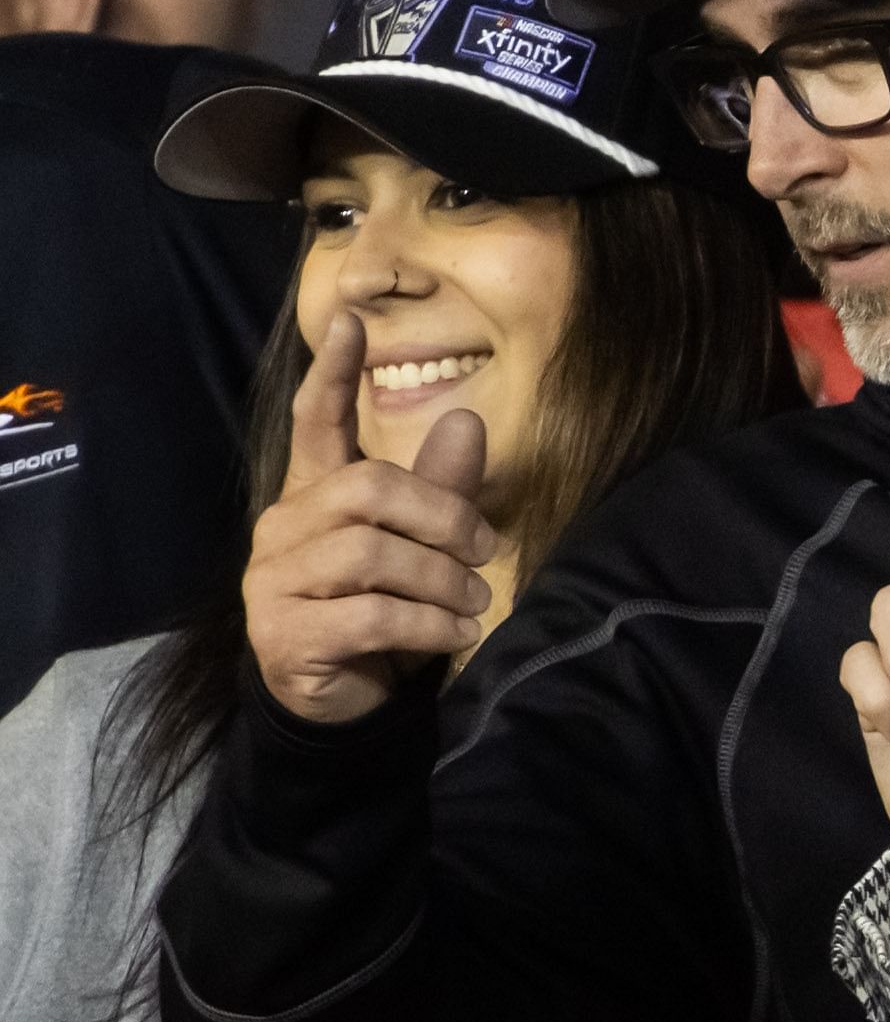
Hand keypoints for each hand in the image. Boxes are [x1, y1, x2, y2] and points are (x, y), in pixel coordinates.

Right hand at [242, 306, 503, 722]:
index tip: (348, 319)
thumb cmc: (385, 614)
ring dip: (440, 580)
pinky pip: (369, 615)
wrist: (346, 702)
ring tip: (474, 603)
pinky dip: (428, 624)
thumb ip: (441, 489)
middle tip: (486, 552)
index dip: (330, 374)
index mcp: (312, 497)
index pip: (312, 424)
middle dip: (441, 517)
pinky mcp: (283, 633)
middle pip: (367, 489)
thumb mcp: (422, 549)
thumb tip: (468, 418)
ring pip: (370, 554)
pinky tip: (458, 634)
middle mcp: (283, 529)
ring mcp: (272, 581)